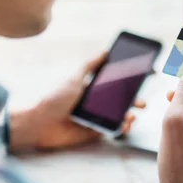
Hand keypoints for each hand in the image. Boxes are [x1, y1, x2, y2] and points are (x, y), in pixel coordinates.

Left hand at [9, 52, 144, 151]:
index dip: (129, 80)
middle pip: (119, 100)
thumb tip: (105, 50)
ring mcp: (94, 118)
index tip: (144, 76)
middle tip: (142, 102)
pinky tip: (125, 125)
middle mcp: (94, 102)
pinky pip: (111, 130)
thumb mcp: (74, 77)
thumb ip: (90, 65)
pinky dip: (121, 128)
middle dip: (133, 100)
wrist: (38, 122)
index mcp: (91, 87)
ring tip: (132, 115)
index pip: (114, 82)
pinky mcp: (92, 132)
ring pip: (118, 116)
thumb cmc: (55, 97)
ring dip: (129, 116)